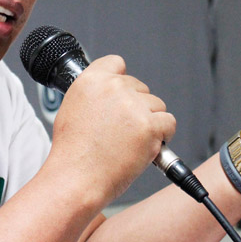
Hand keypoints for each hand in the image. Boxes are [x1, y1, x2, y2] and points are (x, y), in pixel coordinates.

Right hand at [49, 55, 176, 201]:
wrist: (76, 179)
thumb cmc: (73, 153)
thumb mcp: (72, 109)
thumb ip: (93, 95)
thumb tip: (111, 94)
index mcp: (91, 81)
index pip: (117, 63)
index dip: (122, 82)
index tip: (122, 95)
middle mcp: (112, 88)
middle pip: (140, 88)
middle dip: (137, 108)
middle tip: (122, 131)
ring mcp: (132, 105)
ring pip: (156, 105)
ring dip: (150, 122)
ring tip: (130, 142)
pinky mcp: (149, 125)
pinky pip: (168, 122)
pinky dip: (163, 135)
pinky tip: (146, 146)